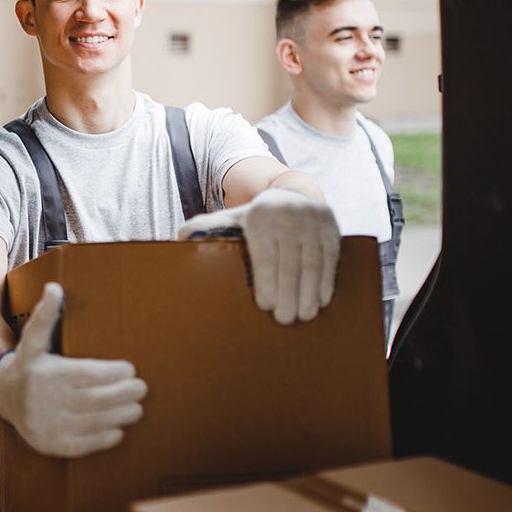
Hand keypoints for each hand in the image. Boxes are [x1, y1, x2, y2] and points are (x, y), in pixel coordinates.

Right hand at [0, 282, 147, 457]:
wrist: (5, 396)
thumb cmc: (30, 364)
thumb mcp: (33, 339)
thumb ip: (46, 315)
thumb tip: (54, 288)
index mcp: (44, 373)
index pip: (86, 374)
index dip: (113, 373)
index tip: (131, 369)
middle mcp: (43, 401)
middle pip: (94, 400)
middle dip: (123, 394)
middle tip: (142, 388)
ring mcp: (46, 425)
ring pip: (92, 422)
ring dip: (120, 416)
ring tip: (137, 408)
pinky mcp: (50, 444)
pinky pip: (83, 444)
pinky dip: (104, 438)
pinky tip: (119, 430)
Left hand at [177, 189, 340, 323]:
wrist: (294, 191)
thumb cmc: (257, 216)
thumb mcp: (232, 217)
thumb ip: (207, 227)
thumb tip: (180, 237)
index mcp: (260, 217)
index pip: (265, 257)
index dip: (266, 284)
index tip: (265, 307)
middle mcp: (288, 217)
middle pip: (289, 264)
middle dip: (288, 295)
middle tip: (285, 320)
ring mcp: (312, 221)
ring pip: (312, 264)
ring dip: (309, 293)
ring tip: (304, 316)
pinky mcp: (331, 228)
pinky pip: (330, 259)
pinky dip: (326, 281)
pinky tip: (321, 301)